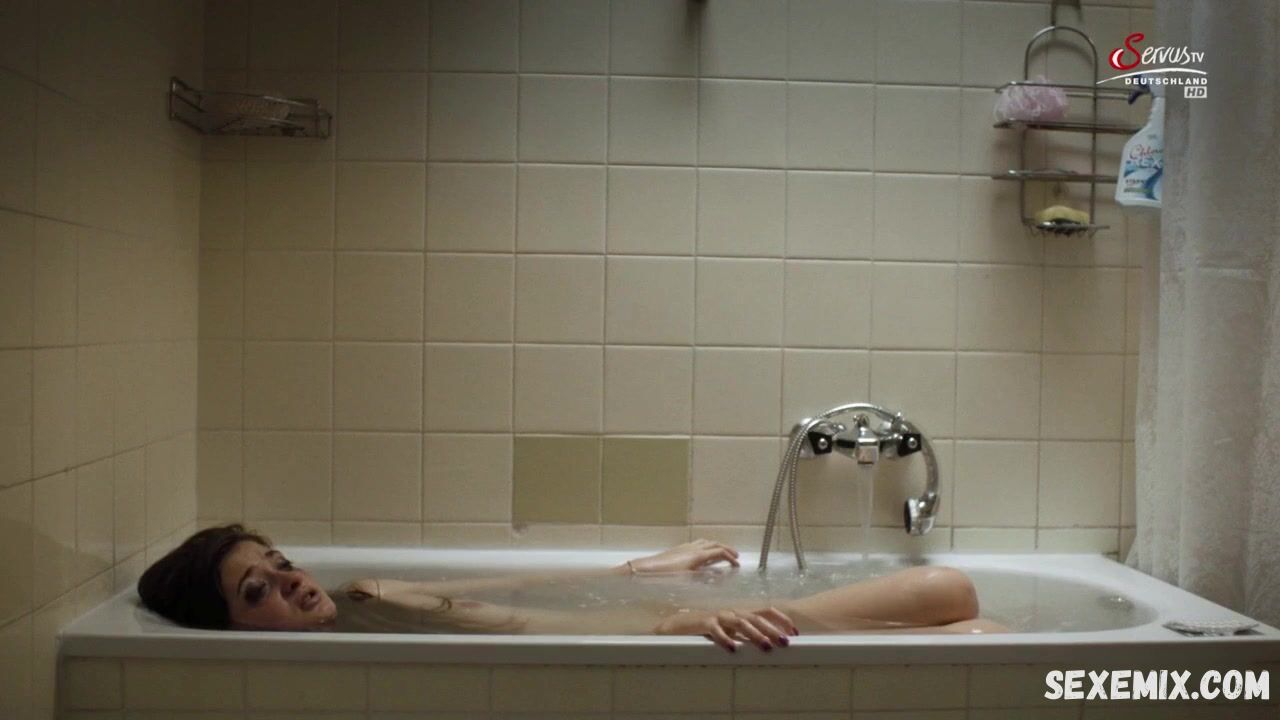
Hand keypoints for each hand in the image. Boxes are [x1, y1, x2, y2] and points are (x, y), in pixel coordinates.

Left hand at [625, 538, 739, 573]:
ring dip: (716, 546)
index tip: (737, 564)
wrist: (646, 570)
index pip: (719, 552)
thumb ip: (704, 577)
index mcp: (698, 555)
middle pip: (715, 544)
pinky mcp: (679, 549)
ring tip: (722, 553)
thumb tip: (717, 576)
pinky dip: (706, 546)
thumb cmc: (666, 577)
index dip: (730, 557)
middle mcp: (693, 548)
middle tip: (735, 556)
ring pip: (706, 542)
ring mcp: (686, 547)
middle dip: (726, 549)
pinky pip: (697, 543)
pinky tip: (703, 554)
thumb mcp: (688, 580)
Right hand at [653, 606, 798, 652]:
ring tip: (766, 646)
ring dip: (755, 634)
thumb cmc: (707, 628)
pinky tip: (733, 649)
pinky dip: (725, 639)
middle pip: (756, 617)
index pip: (765, 610)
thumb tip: (769, 643)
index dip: (781, 619)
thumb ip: (746, 633)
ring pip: (740, 622)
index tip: (794, 632)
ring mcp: (718, 616)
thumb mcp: (731, 630)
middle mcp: (732, 612)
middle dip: (773, 629)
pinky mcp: (704, 623)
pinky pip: (716, 631)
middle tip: (785, 642)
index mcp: (740, 612)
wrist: (679, 625)